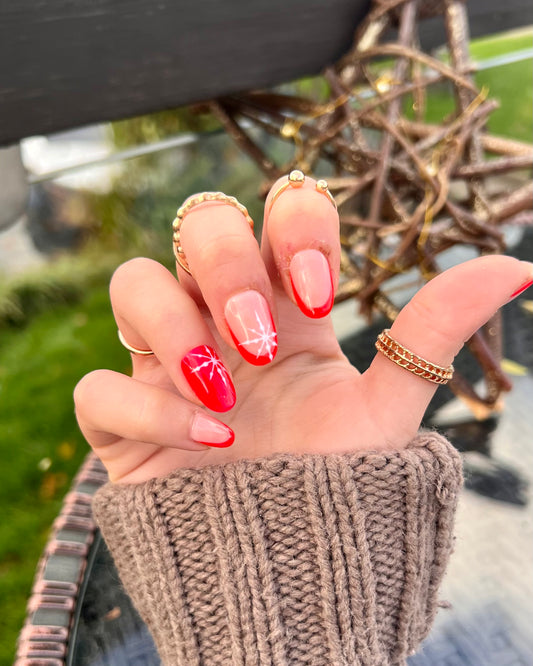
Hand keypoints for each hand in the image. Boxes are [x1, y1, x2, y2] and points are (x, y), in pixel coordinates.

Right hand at [74, 175, 532, 482]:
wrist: (288, 573)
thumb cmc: (338, 487)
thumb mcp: (388, 407)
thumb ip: (435, 331)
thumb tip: (512, 266)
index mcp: (289, 307)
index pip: (279, 210)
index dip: (295, 227)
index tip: (322, 295)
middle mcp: (223, 319)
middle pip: (200, 224)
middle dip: (226, 267)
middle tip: (259, 341)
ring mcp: (166, 364)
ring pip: (132, 282)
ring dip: (173, 327)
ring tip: (224, 396)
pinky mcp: (124, 418)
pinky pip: (99, 385)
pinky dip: (146, 408)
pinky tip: (203, 445)